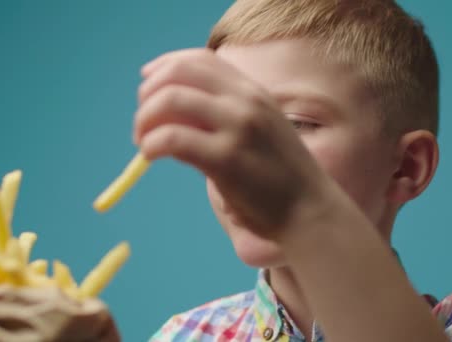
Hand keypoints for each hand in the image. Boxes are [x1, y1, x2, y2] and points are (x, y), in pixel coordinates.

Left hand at [134, 48, 333, 236]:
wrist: (310, 210)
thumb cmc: (280, 177)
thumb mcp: (260, 132)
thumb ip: (224, 117)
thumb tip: (173, 115)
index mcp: (253, 92)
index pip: (201, 59)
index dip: (166, 64)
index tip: (146, 80)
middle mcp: (246, 101)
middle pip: (180, 73)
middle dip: (149, 92)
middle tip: (142, 121)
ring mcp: (238, 127)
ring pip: (171, 100)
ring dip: (145, 119)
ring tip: (142, 142)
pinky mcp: (227, 158)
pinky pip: (173, 138)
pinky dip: (151, 144)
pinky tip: (150, 155)